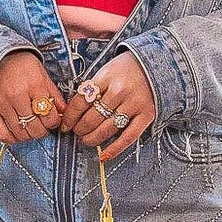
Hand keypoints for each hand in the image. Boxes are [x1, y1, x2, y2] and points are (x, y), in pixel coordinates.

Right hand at [0, 48, 66, 143]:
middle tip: (43, 126)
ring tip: (31, 128)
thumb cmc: (21, 65)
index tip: (53, 120)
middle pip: (35, 128)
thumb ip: (53, 94)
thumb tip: (65, 113)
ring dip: (29, 135)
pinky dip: (12, 138)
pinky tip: (17, 133)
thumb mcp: (42, 74)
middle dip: (43, 131)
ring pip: (20, 133)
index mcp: (33, 85)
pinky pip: (2, 134)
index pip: (49, 116)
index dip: (55, 122)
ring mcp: (2, 104)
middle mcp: (17, 95)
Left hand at [60, 50, 156, 165]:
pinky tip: (104, 156)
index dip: (70, 117)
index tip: (65, 125)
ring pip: (107, 129)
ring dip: (92, 138)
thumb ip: (92, 89)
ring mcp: (134, 104)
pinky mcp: (146, 115)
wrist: (156, 65)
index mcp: (106, 77)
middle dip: (80, 129)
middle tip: (76, 132)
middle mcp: (119, 91)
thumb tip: (73, 113)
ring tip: (86, 140)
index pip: (81, 101)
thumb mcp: (106, 71)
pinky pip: (129, 137)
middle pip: (92, 117)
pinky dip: (115, 149)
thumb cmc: (126, 70)